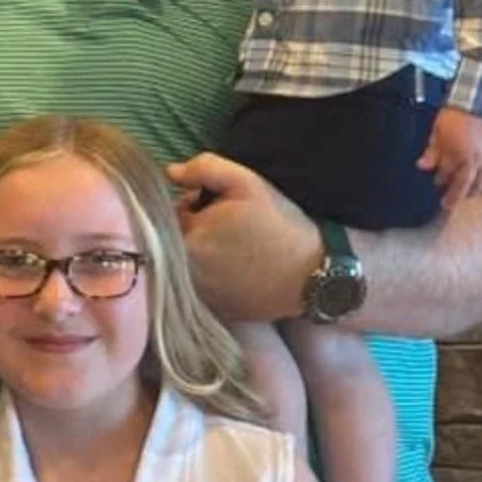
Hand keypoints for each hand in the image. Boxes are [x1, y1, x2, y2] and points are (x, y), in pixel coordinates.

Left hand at [167, 151, 320, 323]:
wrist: (314, 274)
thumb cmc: (280, 225)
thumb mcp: (245, 183)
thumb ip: (202, 169)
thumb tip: (169, 172)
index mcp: (188, 243)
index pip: (167, 218)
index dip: (188, 206)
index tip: (210, 204)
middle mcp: (186, 277)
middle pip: (175, 245)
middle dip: (194, 230)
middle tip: (226, 225)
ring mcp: (201, 299)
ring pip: (188, 267)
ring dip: (202, 254)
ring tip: (234, 247)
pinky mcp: (217, 312)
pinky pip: (204, 288)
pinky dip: (214, 276)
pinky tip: (239, 269)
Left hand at [417, 106, 481, 208]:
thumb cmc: (458, 113)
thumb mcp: (439, 129)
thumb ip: (432, 150)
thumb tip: (422, 166)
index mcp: (457, 153)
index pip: (446, 174)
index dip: (440, 179)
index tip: (437, 182)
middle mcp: (474, 159)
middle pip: (464, 185)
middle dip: (453, 197)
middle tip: (446, 205)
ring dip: (472, 193)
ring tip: (466, 197)